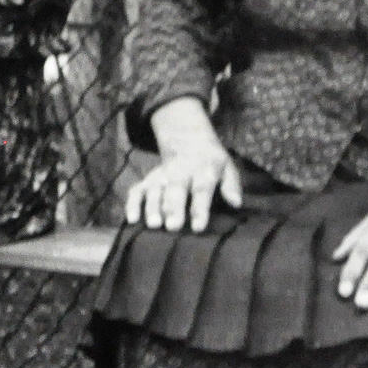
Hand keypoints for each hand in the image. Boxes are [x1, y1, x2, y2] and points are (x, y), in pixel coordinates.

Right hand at [125, 97, 240, 231]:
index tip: (198, 227)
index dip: (200, 209)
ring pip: (154, 191)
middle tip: (173, 227)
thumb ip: (231, 185)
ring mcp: (161, 177)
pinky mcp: (148, 180)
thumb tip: (236, 203)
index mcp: (202, 171)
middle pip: (175, 191)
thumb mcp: (227, 167)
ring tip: (154, 225)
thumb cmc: (211, 164)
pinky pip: (136, 191)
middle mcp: (180, 173)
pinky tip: (131, 219)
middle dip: (173, 208)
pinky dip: (132, 204)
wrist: (188, 141)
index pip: (201, 190)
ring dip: (152, 207)